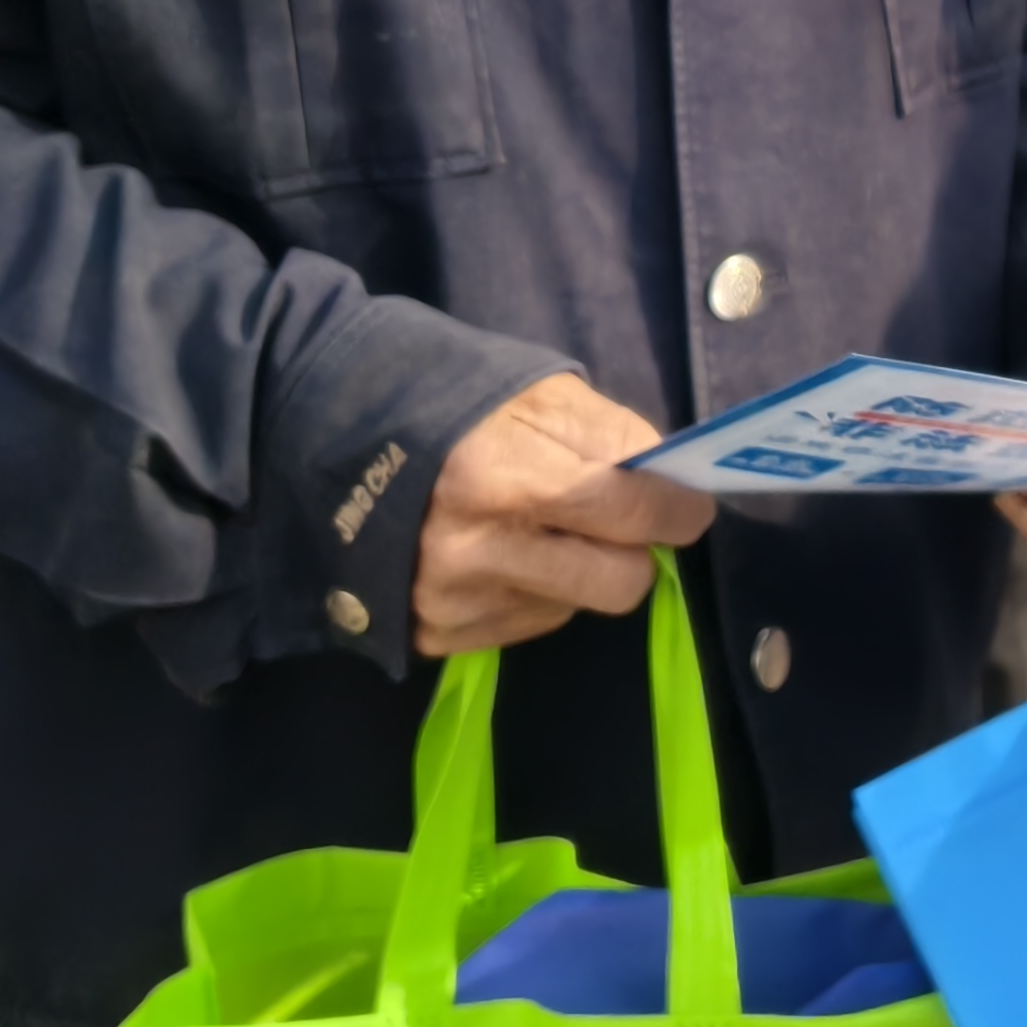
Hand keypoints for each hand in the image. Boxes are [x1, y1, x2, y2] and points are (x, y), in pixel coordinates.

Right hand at [413, 373, 715, 656]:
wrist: (335, 438)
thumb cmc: (452, 403)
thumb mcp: (538, 393)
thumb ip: (614, 436)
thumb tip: (675, 483)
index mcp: (505, 477)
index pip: (632, 513)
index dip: (679, 509)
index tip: (691, 505)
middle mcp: (477, 552)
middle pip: (619, 584)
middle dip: (635, 551)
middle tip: (619, 521)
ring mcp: (453, 600)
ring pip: (576, 607)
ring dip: (577, 571)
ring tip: (538, 527)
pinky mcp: (434, 633)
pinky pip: (529, 625)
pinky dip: (533, 592)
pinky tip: (499, 551)